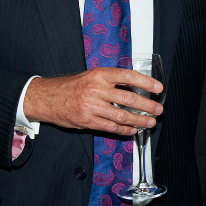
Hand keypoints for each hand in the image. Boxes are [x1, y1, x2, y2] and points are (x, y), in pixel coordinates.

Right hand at [23, 68, 163, 135]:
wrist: (47, 98)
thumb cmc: (72, 86)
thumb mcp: (91, 76)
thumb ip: (111, 81)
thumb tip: (135, 87)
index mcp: (99, 74)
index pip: (128, 76)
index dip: (146, 81)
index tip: (158, 87)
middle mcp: (96, 89)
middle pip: (129, 98)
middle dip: (147, 105)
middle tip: (158, 109)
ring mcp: (92, 106)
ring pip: (122, 116)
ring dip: (139, 121)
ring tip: (150, 122)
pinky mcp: (87, 121)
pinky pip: (111, 128)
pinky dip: (124, 130)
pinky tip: (133, 130)